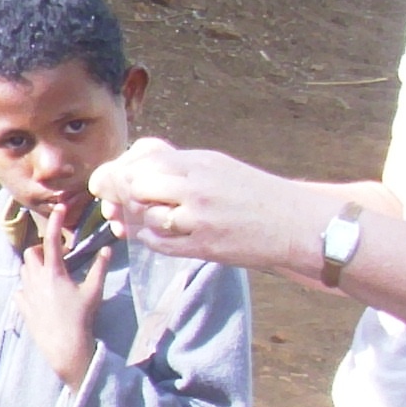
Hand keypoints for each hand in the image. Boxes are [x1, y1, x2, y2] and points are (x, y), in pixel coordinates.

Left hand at [12, 198, 111, 389]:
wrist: (66, 345)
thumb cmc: (82, 318)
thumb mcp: (94, 291)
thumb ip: (100, 268)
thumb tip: (108, 249)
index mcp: (54, 272)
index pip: (52, 240)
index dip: (56, 221)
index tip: (59, 208)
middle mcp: (36, 279)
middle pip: (31, 253)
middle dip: (41, 250)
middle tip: (57, 257)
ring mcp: (26, 293)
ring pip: (24, 270)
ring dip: (35, 267)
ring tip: (50, 275)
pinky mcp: (22, 307)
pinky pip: (20, 290)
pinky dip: (28, 287)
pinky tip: (40, 295)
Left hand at [90, 137, 328, 279]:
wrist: (294, 224)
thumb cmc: (253, 193)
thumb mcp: (217, 166)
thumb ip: (178, 165)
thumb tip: (134, 165)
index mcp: (201, 163)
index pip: (146, 160)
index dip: (121, 170)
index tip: (111, 179)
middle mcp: (198, 188)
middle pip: (139, 185)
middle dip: (122, 193)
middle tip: (116, 200)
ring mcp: (200, 219)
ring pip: (146, 216)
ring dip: (134, 218)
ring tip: (132, 217)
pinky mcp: (204, 246)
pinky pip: (159, 243)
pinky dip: (147, 238)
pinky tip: (148, 233)